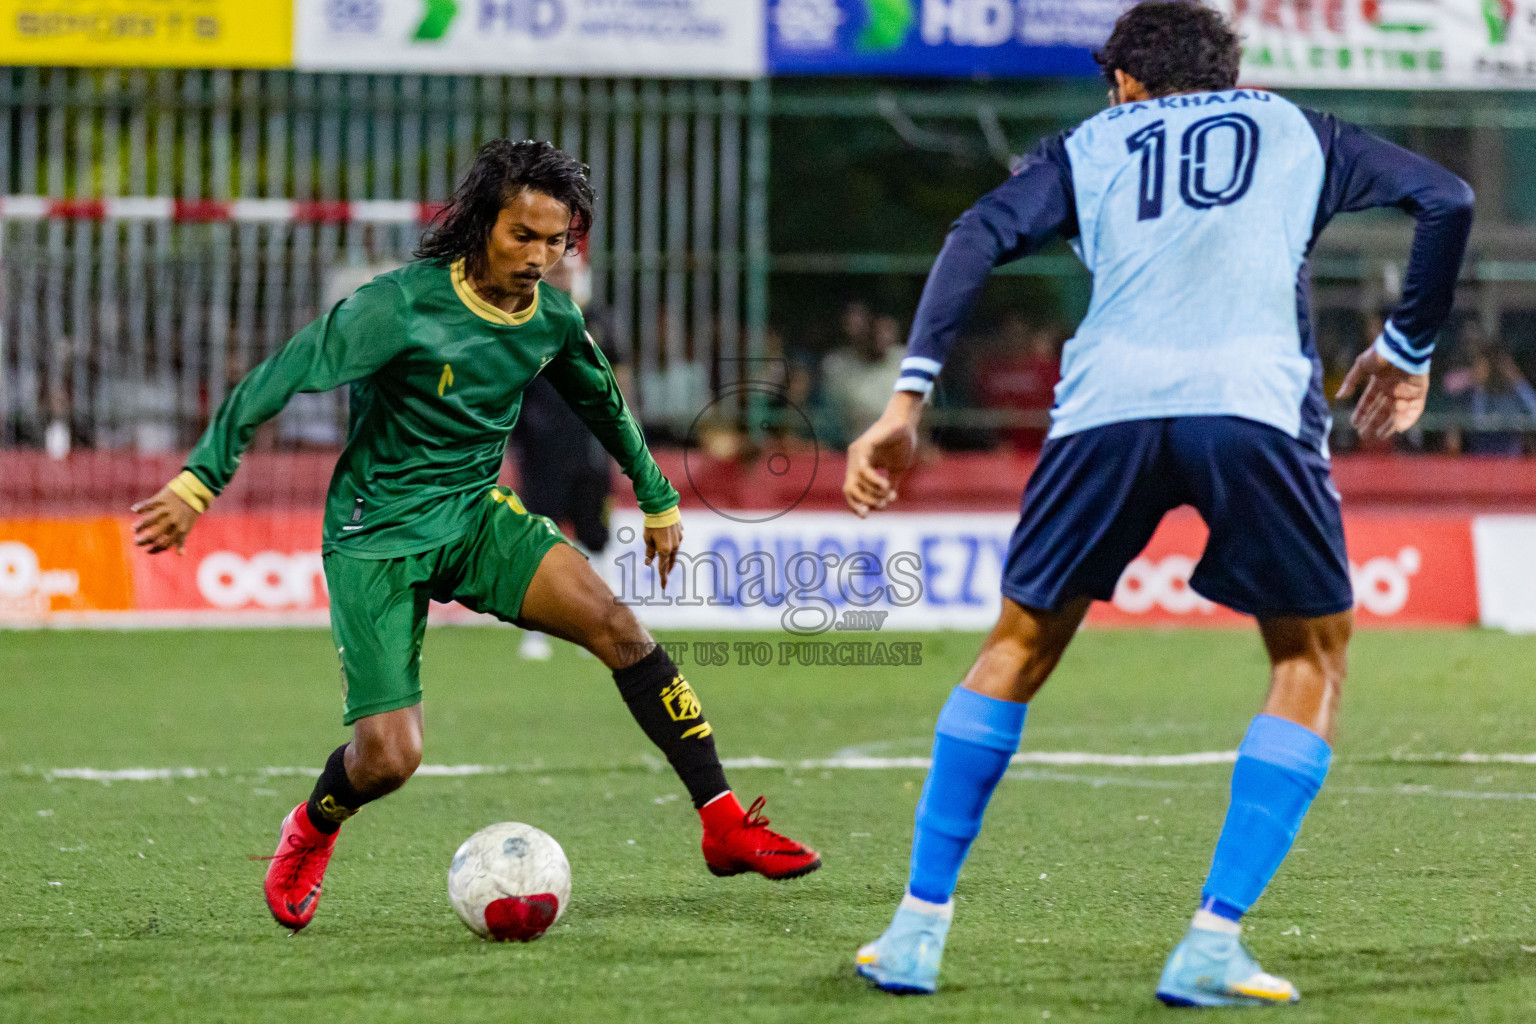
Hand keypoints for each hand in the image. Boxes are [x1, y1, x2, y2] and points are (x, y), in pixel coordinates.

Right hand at [131, 485, 200, 554]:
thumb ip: (181, 540)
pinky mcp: (160, 499)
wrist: (193, 491)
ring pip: (148, 520)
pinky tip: (135, 510)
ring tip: (134, 529)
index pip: (164, 544)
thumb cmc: (189, 512)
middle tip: (136, 542)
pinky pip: (147, 504)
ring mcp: (165, 510)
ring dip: (139, 526)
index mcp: (179, 529)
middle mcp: (172, 521)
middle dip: (143, 540)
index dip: (155, 549)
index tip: (148, 551)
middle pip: (154, 534)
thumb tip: (180, 554)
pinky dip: (140, 507)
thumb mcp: (187, 526)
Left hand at [645, 521, 681, 589]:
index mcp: (664, 550)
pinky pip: (676, 540)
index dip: (662, 579)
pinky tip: (669, 541)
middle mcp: (674, 546)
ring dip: (671, 557)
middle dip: (668, 569)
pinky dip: (672, 543)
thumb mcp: (647, 539)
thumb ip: (649, 552)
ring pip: (675, 551)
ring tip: (668, 561)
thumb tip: (648, 562)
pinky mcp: (681, 531)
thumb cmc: (652, 524)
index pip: (663, 568)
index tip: (663, 588)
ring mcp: (679, 539)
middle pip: (671, 561)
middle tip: (665, 575)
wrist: (662, 507)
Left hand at [844, 392, 922, 517]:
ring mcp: (857, 453)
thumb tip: (887, 502)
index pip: (851, 492)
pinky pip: (863, 470)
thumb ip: (890, 485)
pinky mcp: (863, 446)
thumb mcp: (896, 470)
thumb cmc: (902, 444)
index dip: (856, 506)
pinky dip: (873, 482)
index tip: (867, 515)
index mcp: (860, 467)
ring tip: (888, 494)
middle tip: (882, 506)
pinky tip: (885, 486)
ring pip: (855, 483)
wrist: (907, 424)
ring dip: (872, 494)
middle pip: (849, 490)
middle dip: (864, 502)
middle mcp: (854, 461)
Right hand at [1336, 347, 1428, 440]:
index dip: (1361, 412)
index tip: (1354, 424)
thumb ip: (1351, 381)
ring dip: (1388, 424)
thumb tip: (1339, 396)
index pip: (1369, 400)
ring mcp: (1406, 390)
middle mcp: (1392, 388)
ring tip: (1379, 436)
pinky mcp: (1419, 391)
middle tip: (1364, 435)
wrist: (1402, 346)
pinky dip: (1407, 419)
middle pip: (1382, 410)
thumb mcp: (1361, 366)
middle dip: (1372, 422)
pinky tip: (1397, 428)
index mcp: (1379, 381)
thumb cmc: (1381, 353)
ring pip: (1396, 412)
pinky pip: (1415, 409)